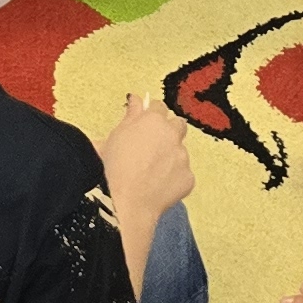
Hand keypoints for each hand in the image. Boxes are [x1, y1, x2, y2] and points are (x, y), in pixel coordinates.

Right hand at [98, 94, 192, 225]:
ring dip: (171, 156)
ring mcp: (183, 157)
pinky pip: (183, 174)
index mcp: (153, 120)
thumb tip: (136, 100)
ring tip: (152, 172)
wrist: (125, 202)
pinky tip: (158, 187)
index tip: (146, 123)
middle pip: (178, 124)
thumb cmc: (113, 167)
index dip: (152, 115)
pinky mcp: (189, 179)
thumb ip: (131, 115)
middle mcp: (172, 135)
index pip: (159, 106)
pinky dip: (174, 178)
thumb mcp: (115, 136)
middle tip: (154, 144)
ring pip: (180, 151)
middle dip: (169, 130)